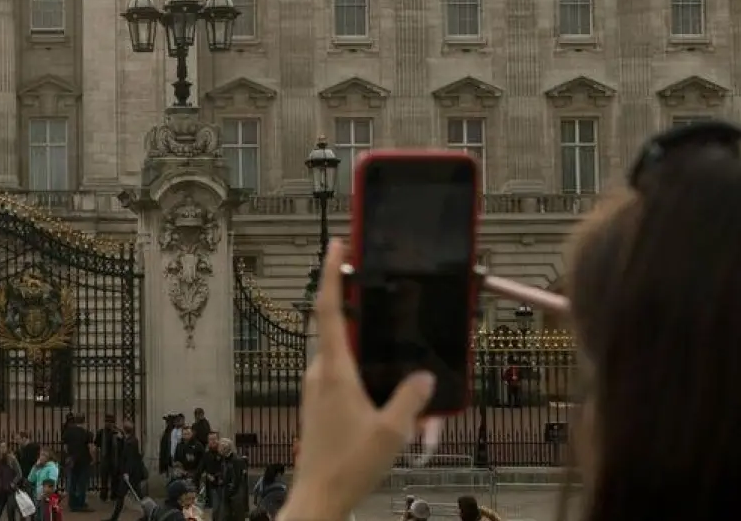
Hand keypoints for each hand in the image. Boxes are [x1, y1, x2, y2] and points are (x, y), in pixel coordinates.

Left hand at [282, 239, 433, 520]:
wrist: (318, 499)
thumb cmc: (348, 467)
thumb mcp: (391, 432)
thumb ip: (410, 399)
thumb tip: (424, 376)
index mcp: (334, 372)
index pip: (330, 310)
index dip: (333, 273)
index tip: (337, 245)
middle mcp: (320, 375)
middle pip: (338, 327)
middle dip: (358, 306)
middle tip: (376, 286)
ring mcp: (316, 390)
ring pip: (340, 354)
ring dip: (361, 344)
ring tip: (388, 342)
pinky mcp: (318, 405)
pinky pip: (339, 375)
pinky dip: (358, 369)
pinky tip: (379, 386)